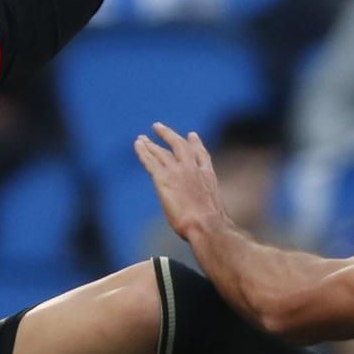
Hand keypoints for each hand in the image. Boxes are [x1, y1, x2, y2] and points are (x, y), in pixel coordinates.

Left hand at [134, 122, 227, 241]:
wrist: (206, 225)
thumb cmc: (213, 226)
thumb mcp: (216, 213)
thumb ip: (210, 209)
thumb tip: (213, 221)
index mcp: (208, 176)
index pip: (201, 155)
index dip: (195, 144)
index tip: (191, 135)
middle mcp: (193, 169)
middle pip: (179, 146)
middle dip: (168, 135)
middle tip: (158, 127)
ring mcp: (177, 172)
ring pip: (161, 152)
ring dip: (150, 144)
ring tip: (141, 138)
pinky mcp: (163, 178)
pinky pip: (150, 161)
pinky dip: (142, 151)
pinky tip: (137, 144)